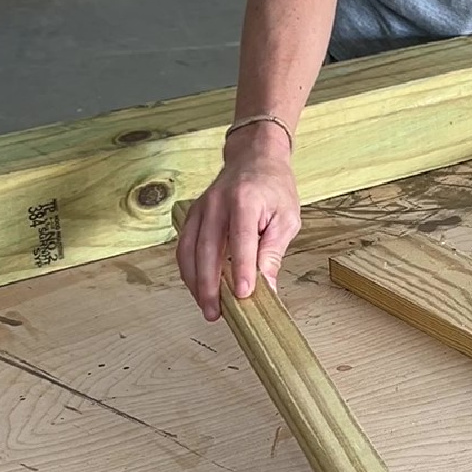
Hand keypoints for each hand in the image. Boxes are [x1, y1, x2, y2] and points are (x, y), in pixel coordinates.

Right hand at [176, 122, 300, 320]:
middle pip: (207, 249)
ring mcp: (200, 209)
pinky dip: (189, 270)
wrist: (254, 158)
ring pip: (189, 251)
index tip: (242, 295)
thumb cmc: (274, 188)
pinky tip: (198, 288)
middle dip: (209, 285)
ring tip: (207, 308)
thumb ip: (273, 252)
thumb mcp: (287, 218)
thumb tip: (266, 286)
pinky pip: (184, 247)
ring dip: (195, 283)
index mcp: (244, 201)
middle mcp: (216, 204)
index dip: (240, 269)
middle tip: (216, 313)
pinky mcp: (192, 216)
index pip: (240, 240)